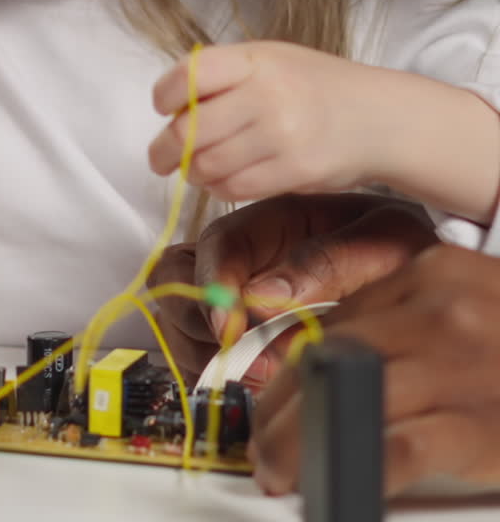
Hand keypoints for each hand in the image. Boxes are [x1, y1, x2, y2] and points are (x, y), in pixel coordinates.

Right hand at [147, 193, 434, 383]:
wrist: (421, 264)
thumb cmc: (399, 242)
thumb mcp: (381, 240)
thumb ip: (326, 263)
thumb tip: (259, 297)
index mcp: (275, 217)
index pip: (218, 244)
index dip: (213, 288)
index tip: (230, 330)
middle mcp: (246, 250)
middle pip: (177, 274)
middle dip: (196, 322)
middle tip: (243, 360)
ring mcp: (238, 286)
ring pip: (179, 313)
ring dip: (204, 351)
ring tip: (258, 377)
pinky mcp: (241, 325)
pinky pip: (198, 344)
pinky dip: (212, 367)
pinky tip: (255, 381)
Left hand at [149, 41, 498, 224]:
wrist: (378, 118)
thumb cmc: (317, 86)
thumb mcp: (273, 60)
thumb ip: (225, 75)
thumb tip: (173, 107)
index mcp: (256, 59)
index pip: (189, 74)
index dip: (166, 94)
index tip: (163, 108)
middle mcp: (267, 94)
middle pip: (189, 129)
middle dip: (165, 149)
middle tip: (160, 157)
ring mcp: (281, 134)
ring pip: (208, 164)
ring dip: (194, 171)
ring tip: (197, 168)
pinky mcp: (293, 171)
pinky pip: (235, 188)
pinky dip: (219, 188)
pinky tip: (224, 179)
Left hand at [251, 244, 499, 496]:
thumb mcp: (479, 304)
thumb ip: (420, 318)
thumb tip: (347, 355)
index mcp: (438, 271)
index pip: (343, 314)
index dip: (302, 361)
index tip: (280, 394)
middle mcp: (441, 307)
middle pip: (332, 351)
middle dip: (286, 400)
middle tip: (265, 439)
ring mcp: (458, 363)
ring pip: (344, 395)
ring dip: (299, 438)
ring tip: (279, 467)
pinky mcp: (475, 423)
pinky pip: (392, 447)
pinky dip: (351, 469)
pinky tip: (332, 484)